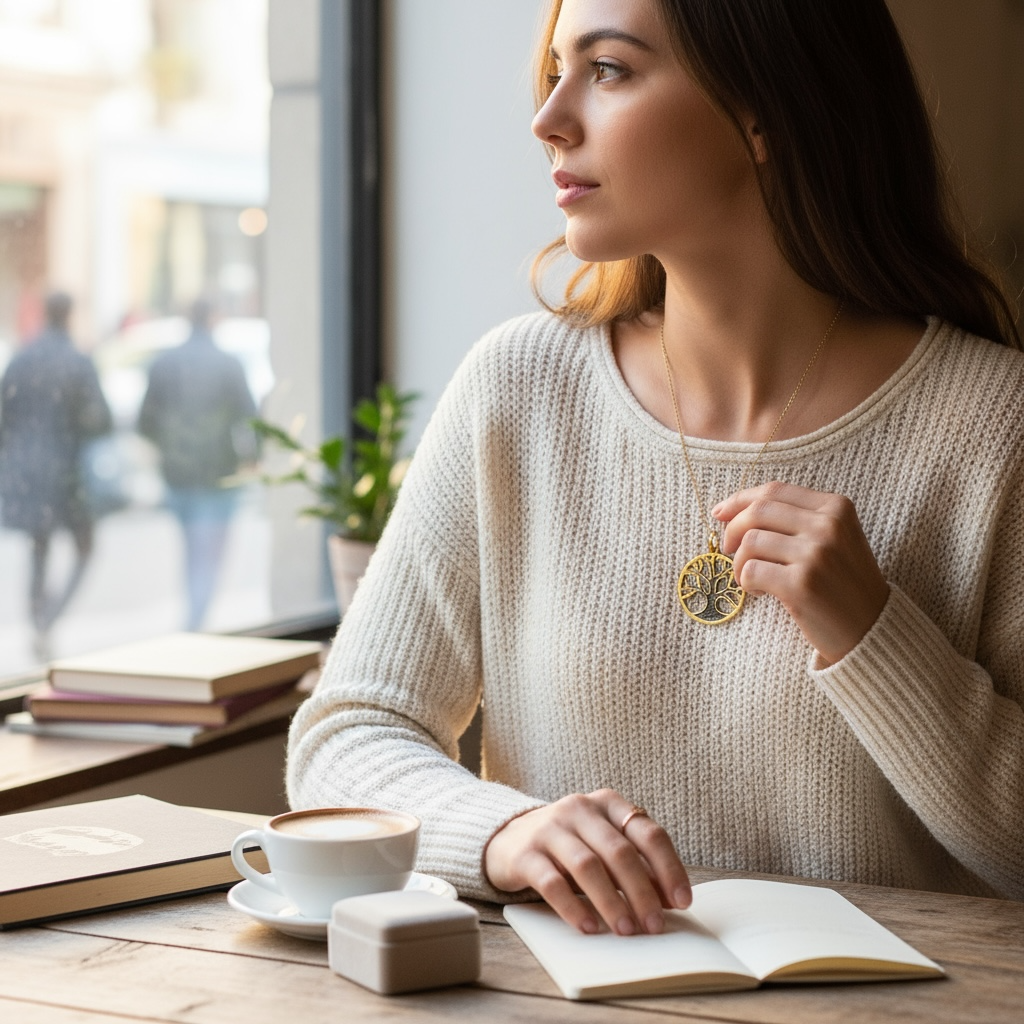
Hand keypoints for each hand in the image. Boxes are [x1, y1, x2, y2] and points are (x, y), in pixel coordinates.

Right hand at [483, 789, 690, 934]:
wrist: (507, 837)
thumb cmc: (568, 845)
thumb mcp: (603, 846)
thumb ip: (634, 865)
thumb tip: (668, 900)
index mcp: (607, 804)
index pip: (648, 833)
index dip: (669, 869)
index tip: (682, 902)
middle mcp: (579, 809)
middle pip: (619, 852)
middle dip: (642, 893)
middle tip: (654, 926)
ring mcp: (550, 828)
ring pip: (588, 866)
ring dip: (611, 902)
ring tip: (625, 930)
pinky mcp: (525, 853)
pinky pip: (552, 883)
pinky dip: (573, 908)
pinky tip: (588, 927)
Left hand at [713, 481, 888, 664]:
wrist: (871, 628)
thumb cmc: (842, 582)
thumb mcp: (833, 538)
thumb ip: (793, 518)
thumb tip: (730, 510)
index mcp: (836, 507)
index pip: (774, 491)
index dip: (740, 500)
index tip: (720, 513)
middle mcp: (828, 526)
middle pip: (757, 511)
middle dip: (733, 529)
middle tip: (730, 549)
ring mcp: (816, 554)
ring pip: (750, 542)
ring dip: (740, 562)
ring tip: (754, 578)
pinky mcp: (801, 584)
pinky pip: (750, 571)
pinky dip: (746, 582)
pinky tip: (762, 592)